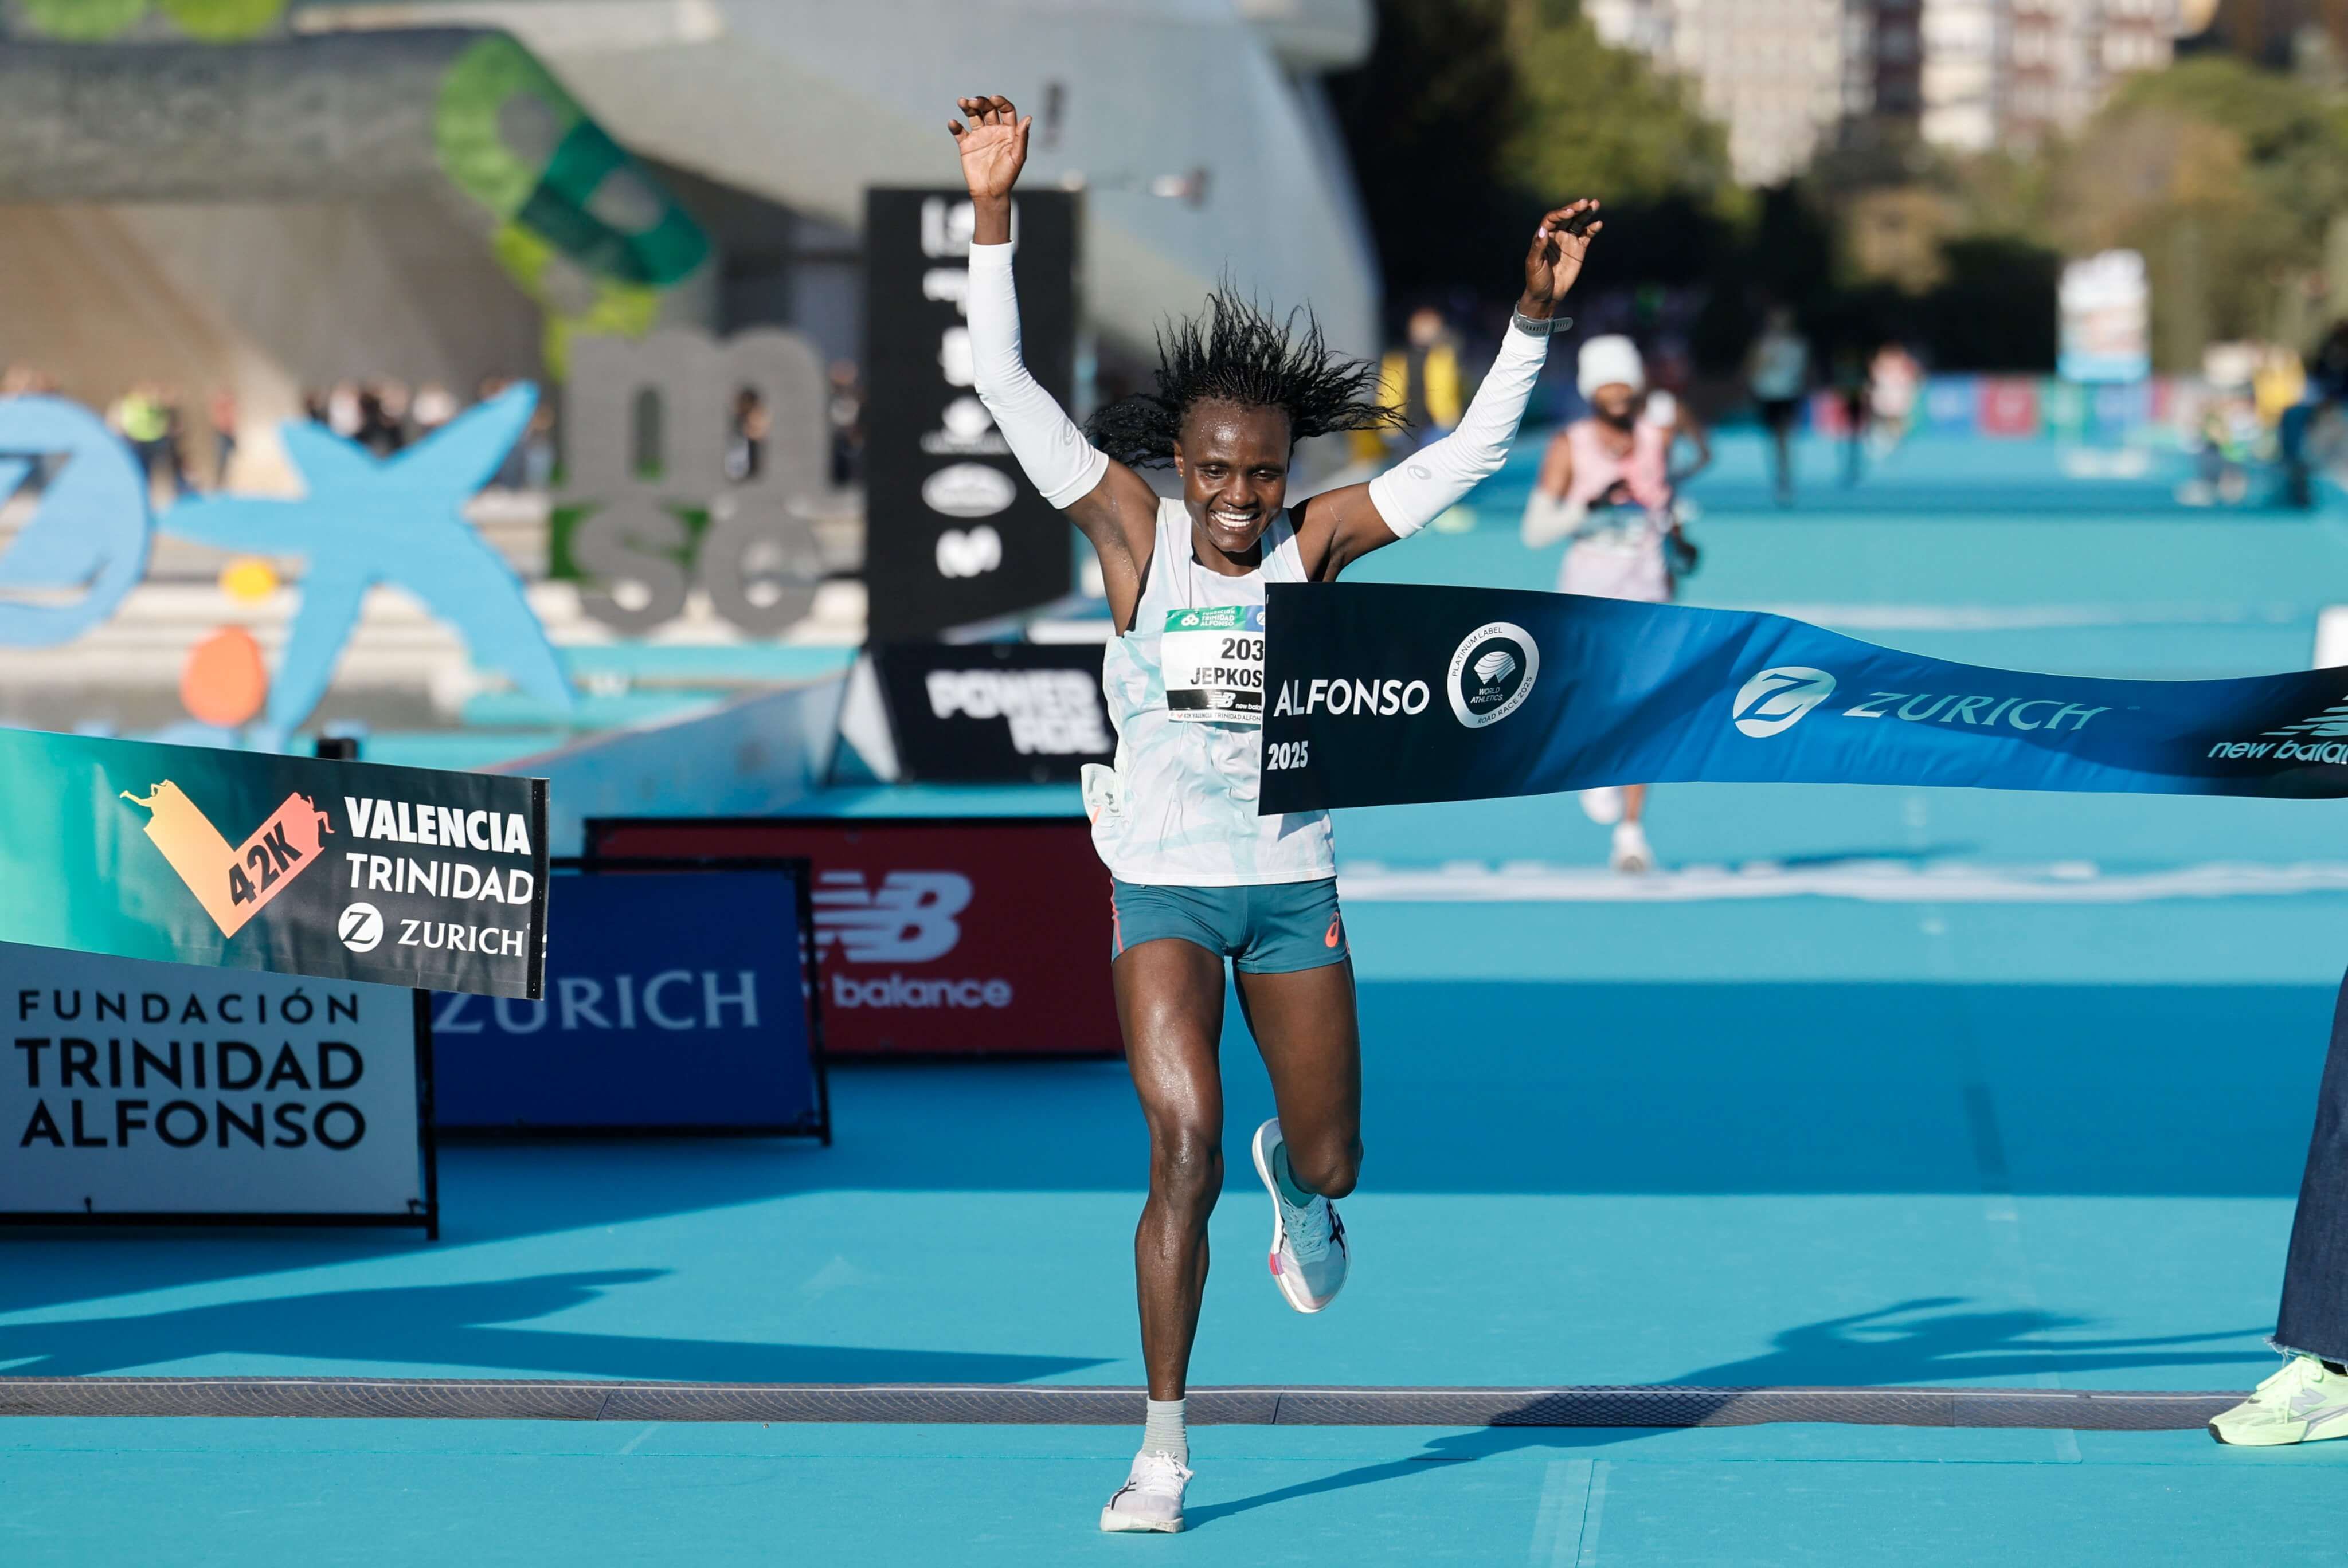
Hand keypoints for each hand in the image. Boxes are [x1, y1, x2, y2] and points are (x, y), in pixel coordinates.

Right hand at [949, 95, 1029, 205]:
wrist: (990, 193)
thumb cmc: (1006, 177)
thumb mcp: (1017, 157)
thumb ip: (1021, 137)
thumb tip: (1028, 118)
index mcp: (1008, 131)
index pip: (1006, 109)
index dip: (1000, 102)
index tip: (993, 99)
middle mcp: (994, 130)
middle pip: (988, 109)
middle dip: (981, 102)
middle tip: (973, 101)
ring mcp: (980, 136)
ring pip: (973, 115)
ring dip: (967, 107)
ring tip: (962, 102)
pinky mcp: (966, 144)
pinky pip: (959, 131)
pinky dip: (955, 126)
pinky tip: (953, 123)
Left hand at [1520, 200, 1601, 318]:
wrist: (1547, 295)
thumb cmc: (1536, 280)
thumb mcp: (1534, 264)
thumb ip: (1538, 247)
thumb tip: (1543, 231)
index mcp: (1544, 236)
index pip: (1553, 219)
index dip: (1561, 214)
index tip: (1570, 212)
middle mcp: (1557, 235)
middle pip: (1567, 217)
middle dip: (1576, 208)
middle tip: (1585, 202)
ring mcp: (1569, 240)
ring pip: (1578, 223)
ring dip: (1586, 213)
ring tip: (1595, 204)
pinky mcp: (1579, 249)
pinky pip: (1587, 235)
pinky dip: (1592, 229)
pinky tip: (1598, 224)